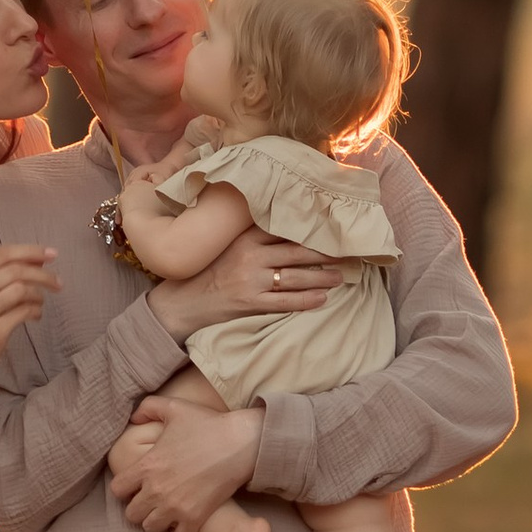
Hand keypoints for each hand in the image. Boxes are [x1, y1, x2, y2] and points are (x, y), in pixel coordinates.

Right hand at [0, 241, 60, 386]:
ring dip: (39, 295)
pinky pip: (24, 312)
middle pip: (15, 270)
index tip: (52, 254)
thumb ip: (1, 278)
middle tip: (58, 282)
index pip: (3, 254)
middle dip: (43, 274)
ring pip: (21, 290)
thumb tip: (37, 260)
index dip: (30, 251)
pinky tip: (35, 315)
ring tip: (40, 302)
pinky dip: (36, 311)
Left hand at [109, 382, 262, 531]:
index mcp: (147, 465)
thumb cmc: (207, 423)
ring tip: (167, 512)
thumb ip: (148, 408)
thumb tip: (133, 418)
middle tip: (151, 501)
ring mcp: (175, 506)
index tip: (136, 485)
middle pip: (131, 514)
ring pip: (151, 528)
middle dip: (138, 508)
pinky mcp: (195, 517)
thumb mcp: (174, 407)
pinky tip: (186, 519)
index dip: (124, 488)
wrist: (239, 442)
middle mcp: (156, 489)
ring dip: (157, 521)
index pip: (117, 489)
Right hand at [158, 223, 342, 338]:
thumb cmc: (210, 271)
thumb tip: (288, 227)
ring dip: (322, 277)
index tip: (331, 228)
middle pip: (296, 252)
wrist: (185, 302)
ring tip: (340, 277)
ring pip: (295, 278)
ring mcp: (251, 281)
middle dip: (324, 254)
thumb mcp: (229, 246)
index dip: (310, 230)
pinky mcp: (250, 304)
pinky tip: (322, 298)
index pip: (284, 230)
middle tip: (346, 253)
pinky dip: (307, 300)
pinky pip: (286, 302)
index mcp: (245, 238)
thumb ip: (254, 237)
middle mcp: (250, 257)